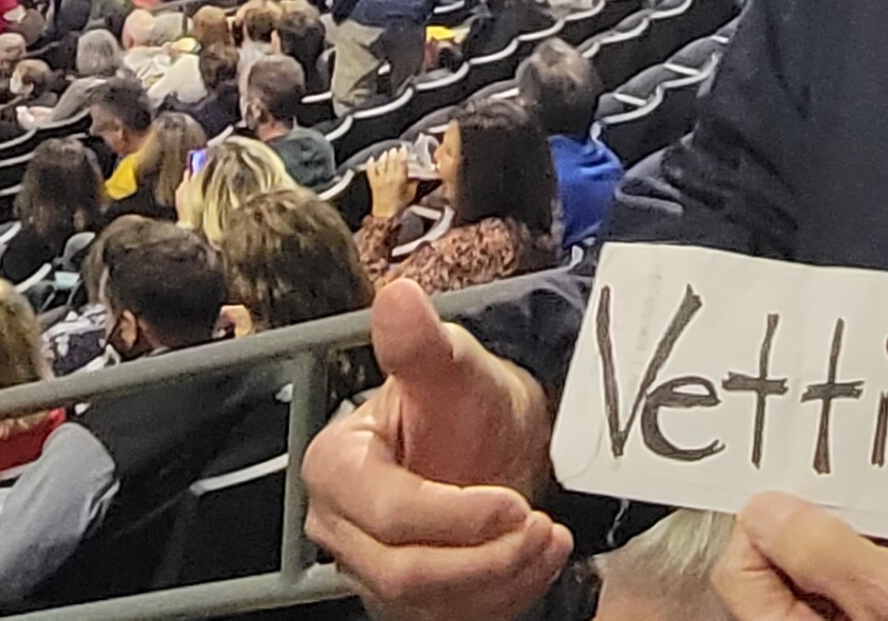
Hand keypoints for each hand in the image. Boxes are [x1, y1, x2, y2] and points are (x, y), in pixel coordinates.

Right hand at [304, 281, 566, 620]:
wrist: (491, 438)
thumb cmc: (464, 402)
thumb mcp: (453, 367)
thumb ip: (422, 345)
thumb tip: (399, 299)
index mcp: (337, 465)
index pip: (385, 510)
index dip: (450, 516)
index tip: (511, 503)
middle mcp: (342, 526)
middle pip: (401, 571)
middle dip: (480, 558)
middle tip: (541, 527)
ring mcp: (372, 568)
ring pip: (428, 603)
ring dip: (500, 577)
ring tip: (549, 538)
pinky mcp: (410, 599)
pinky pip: (454, 616)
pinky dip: (506, 594)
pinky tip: (539, 558)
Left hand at [367, 149, 414, 220]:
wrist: (385, 215)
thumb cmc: (399, 206)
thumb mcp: (411, 195)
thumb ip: (414, 184)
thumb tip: (416, 176)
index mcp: (399, 179)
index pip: (401, 163)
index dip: (402, 154)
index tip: (403, 148)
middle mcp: (389, 177)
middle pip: (391, 161)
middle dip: (393, 153)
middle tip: (395, 149)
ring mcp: (379, 179)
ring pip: (381, 164)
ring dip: (384, 157)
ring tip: (386, 152)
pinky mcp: (372, 183)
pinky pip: (370, 171)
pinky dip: (371, 164)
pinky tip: (372, 159)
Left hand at [714, 494, 887, 620]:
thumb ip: (826, 553)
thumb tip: (762, 510)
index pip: (740, 574)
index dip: (764, 530)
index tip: (803, 500)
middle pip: (771, 566)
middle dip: (803, 525)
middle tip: (842, 498)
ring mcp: (849, 619)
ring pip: (810, 561)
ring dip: (837, 528)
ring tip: (875, 513)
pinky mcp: (879, 606)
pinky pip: (848, 566)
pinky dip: (864, 539)